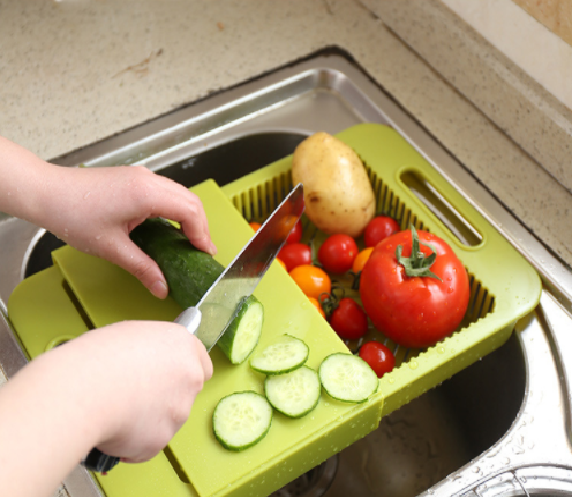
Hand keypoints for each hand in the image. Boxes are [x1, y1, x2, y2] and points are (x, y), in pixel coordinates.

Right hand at [0, 321, 212, 496]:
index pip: (202, 364)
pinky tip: (112, 427)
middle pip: (185, 393)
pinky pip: (148, 444)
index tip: (169, 377)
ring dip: (148, 419)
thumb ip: (153, 350)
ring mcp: (179, 411)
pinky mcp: (162, 439)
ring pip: (166, 419)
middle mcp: (190, 377)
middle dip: (165, 397)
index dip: (183, 371)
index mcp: (183, 346)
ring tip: (115, 408)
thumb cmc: (98, 356)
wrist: (83, 389)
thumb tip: (148, 361)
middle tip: (134, 395)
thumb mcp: (131, 334)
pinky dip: (132, 441)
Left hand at [38, 165, 216, 297]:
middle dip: (201, 226)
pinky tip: (169, 227)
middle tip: (201, 250)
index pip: (190, 211)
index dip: (202, 234)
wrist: (46, 192)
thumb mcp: (112, 248)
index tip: (204, 253)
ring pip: (180, 194)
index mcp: (147, 194)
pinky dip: (175, 209)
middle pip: (191, 200)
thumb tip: (161, 287)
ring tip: (189, 241)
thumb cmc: (72, 214)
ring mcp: (142, 176)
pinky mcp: (134, 179)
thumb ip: (143, 268)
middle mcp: (149, 180)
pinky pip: (166, 192)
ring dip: (189, 217)